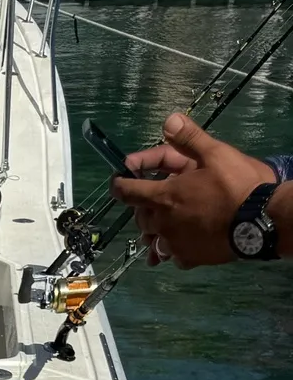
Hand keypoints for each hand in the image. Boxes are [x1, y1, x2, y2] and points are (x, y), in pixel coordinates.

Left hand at [112, 112, 274, 267]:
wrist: (261, 221)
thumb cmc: (237, 186)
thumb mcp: (216, 154)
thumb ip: (190, 139)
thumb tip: (168, 121)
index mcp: (163, 197)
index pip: (127, 191)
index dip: (119, 184)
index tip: (117, 180)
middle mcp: (161, 223)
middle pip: (140, 216)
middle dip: (144, 206)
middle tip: (160, 197)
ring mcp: (172, 244)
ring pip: (153, 238)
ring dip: (157, 229)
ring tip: (169, 222)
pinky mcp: (187, 258)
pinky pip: (172, 254)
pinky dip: (174, 248)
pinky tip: (185, 241)